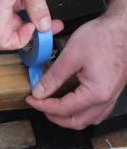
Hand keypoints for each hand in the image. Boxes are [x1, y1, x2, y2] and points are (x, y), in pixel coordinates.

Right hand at [0, 0, 62, 49]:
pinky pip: (7, 1)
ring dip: (30, 5)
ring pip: (11, 13)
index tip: (36, 29)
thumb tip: (44, 25)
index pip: (2, 41)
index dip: (21, 40)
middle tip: (51, 20)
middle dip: (33, 23)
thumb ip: (38, 7)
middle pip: (9, 28)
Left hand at [26, 0, 126, 129]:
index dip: (42, 106)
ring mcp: (111, 95)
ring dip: (68, 117)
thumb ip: (53, 77)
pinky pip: (96, 110)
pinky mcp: (112, 89)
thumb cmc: (104, 36)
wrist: (124, 27)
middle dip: (54, 117)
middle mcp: (106, 98)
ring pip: (88, 119)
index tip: (31, 99)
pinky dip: (80, 111)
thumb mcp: (71, 55)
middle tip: (39, 105)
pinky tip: (70, 101)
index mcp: (96, 93)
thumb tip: (39, 91)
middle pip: (77, 122)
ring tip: (52, 106)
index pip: (63, 109)